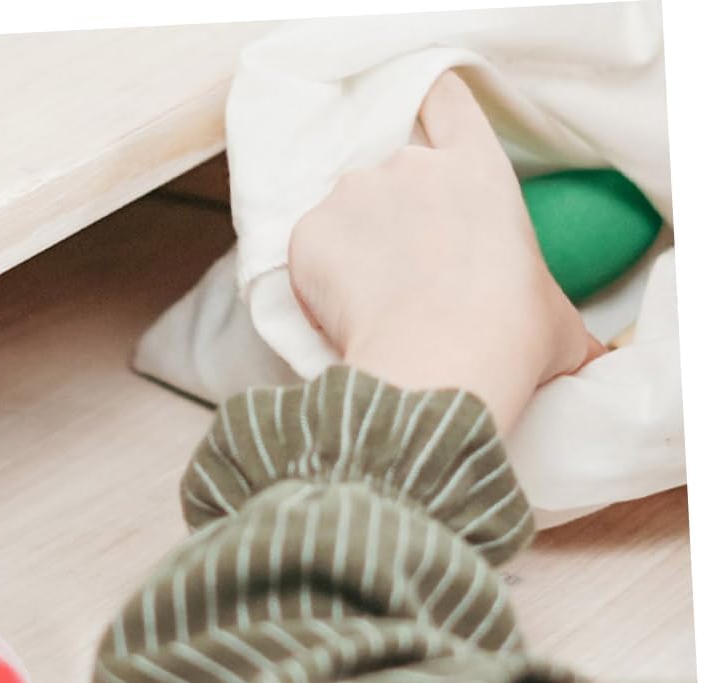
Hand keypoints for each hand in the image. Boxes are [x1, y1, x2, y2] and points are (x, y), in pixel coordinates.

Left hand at [287, 70, 603, 432]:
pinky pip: (307, 252)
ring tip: (372, 309)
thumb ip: (554, 317)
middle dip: (389, 218)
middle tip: (402, 279)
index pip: (445, 103)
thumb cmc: (509, 339)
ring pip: (344, 216)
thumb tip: (589, 358)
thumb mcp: (559, 322)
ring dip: (350, 251)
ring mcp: (355, 193)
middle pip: (389, 175)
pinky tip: (343, 321)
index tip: (425, 150)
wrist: (439, 364)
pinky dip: (315, 281)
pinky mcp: (309, 232)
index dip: (432, 120)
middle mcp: (411, 165)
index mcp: (477, 169)